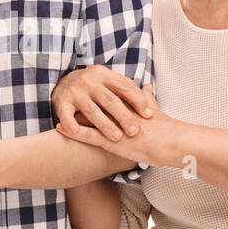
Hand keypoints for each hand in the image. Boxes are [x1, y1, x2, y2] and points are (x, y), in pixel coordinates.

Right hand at [51, 65, 154, 140]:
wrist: (61, 82)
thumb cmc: (92, 86)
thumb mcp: (108, 81)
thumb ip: (126, 87)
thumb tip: (150, 90)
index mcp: (104, 75)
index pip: (124, 87)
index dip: (138, 100)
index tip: (149, 115)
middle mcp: (89, 81)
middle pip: (110, 100)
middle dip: (124, 116)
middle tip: (135, 131)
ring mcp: (75, 92)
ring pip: (92, 110)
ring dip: (105, 124)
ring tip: (116, 138)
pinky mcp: (62, 102)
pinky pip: (66, 114)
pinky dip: (71, 123)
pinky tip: (77, 132)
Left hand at [55, 82, 178, 167]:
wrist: (173, 143)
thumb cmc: (166, 129)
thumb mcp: (154, 109)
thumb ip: (147, 97)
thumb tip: (146, 85)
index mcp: (127, 103)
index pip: (105, 94)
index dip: (91, 90)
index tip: (80, 86)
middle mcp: (117, 112)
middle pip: (92, 103)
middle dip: (76, 100)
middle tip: (62, 94)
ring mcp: (114, 127)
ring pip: (86, 118)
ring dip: (70, 115)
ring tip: (54, 111)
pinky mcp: (112, 142)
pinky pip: (88, 136)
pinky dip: (73, 131)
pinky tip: (60, 129)